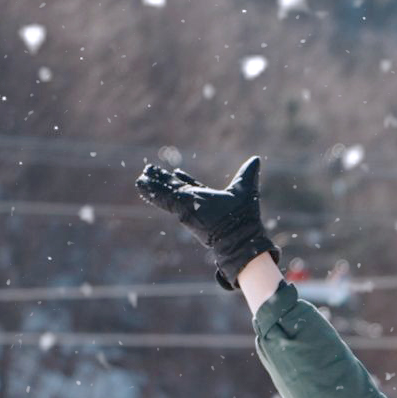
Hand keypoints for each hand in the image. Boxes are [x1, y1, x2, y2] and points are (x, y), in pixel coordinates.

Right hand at [136, 155, 279, 289]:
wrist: (240, 238)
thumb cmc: (245, 218)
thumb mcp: (245, 190)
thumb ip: (247, 174)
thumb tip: (256, 159)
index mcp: (207, 199)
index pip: (192, 186)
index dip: (184, 179)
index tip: (178, 172)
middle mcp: (195, 203)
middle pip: (175, 189)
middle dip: (163, 180)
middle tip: (149, 171)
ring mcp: (187, 207)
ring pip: (166, 193)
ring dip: (153, 185)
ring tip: (140, 178)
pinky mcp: (182, 210)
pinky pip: (164, 199)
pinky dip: (153, 192)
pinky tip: (140, 184)